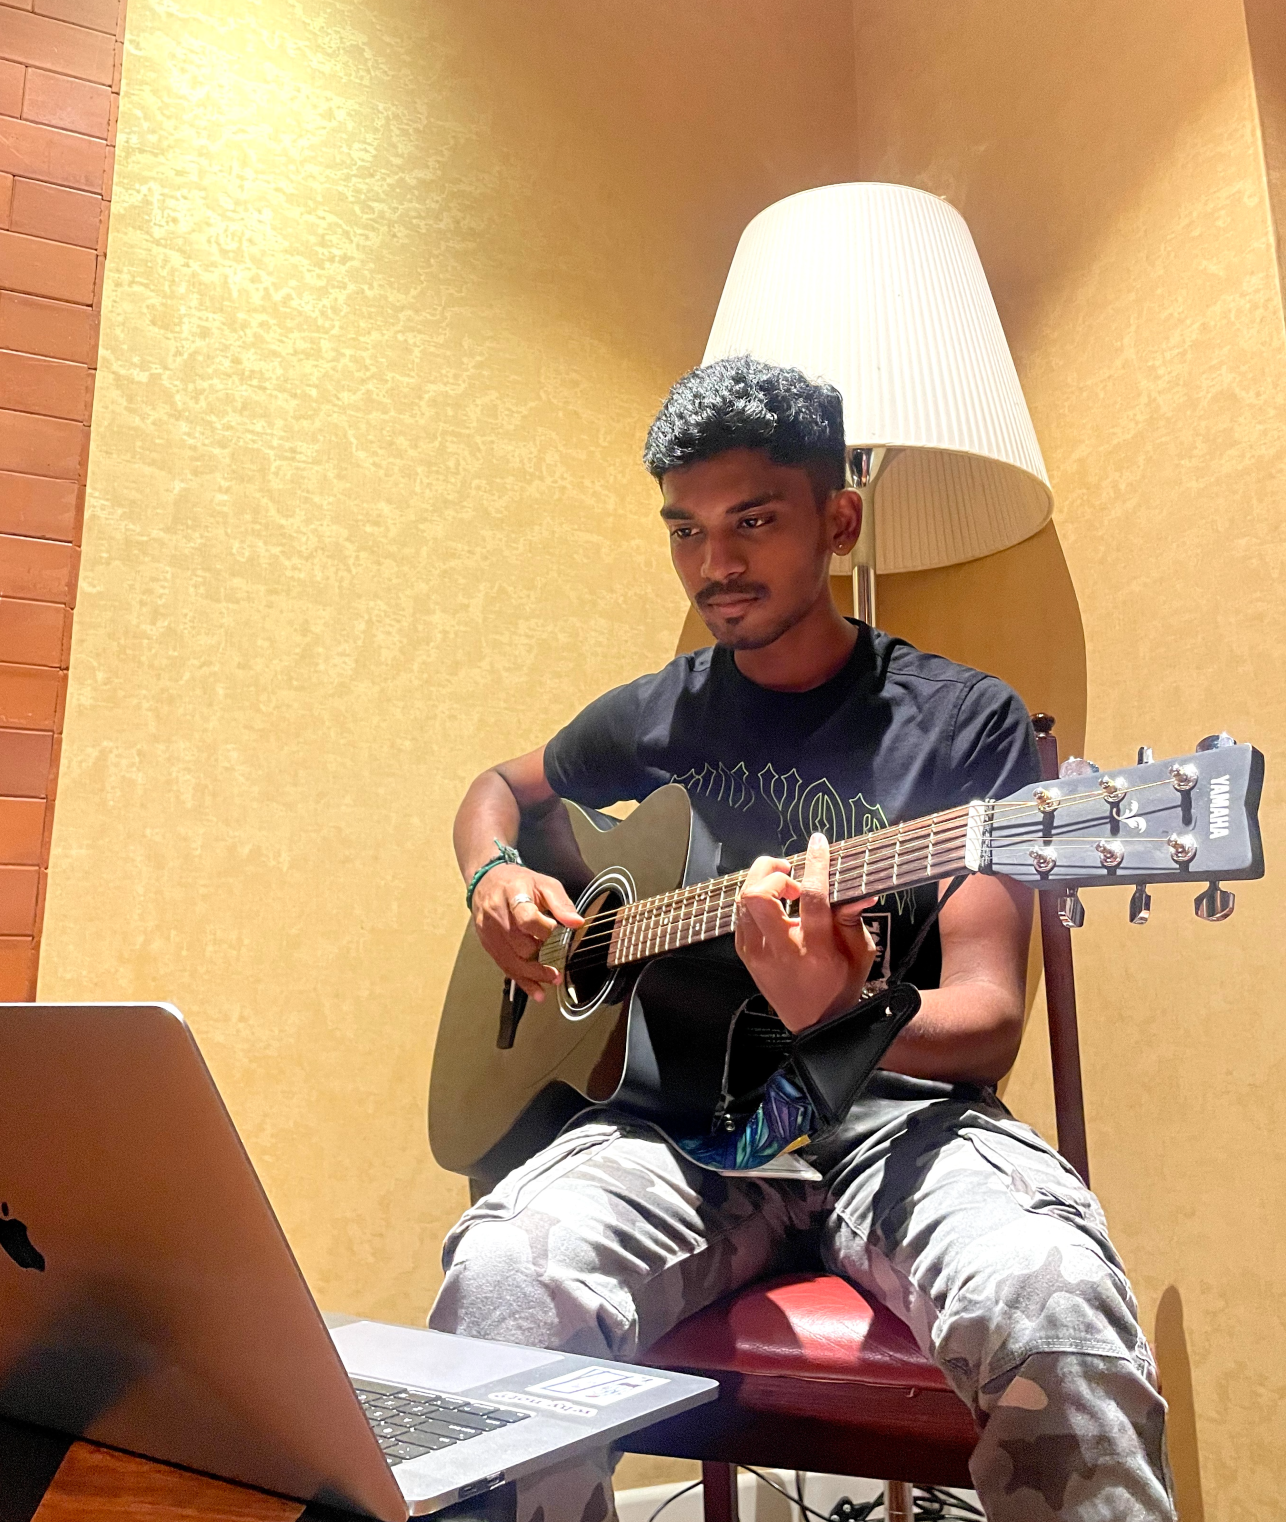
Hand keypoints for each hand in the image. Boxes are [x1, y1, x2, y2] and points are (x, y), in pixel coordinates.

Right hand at [470, 864, 583, 1001]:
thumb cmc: (519, 882)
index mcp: (513, 893)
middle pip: (519, 943)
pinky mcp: (487, 943)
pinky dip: (521, 980)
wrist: (487, 881)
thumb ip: (561, 903)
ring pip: (511, 959)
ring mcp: (489, 930)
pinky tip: (536, 990)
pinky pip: (504, 965)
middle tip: (557, 962)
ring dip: (533, 974)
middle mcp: (497, 913)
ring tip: (553, 979)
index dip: (542, 929)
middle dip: (539, 955)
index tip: (555, 931)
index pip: (525, 916)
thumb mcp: (544, 884)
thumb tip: (577, 922)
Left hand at [734, 833, 878, 1032]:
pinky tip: (772, 905)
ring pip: (743, 902)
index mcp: (815, 949)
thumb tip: (858, 891)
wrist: (816, 1025)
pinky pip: (739, 916)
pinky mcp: (746, 955)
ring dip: (761, 884)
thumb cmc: (842, 984)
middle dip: (770, 872)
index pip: (810, 897)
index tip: (818, 842)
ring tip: (783, 889)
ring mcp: (757, 954)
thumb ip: (853, 918)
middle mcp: (780, 950)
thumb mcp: (861, 953)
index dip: (814, 865)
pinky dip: (753, 901)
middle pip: (757, 896)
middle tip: (789, 875)